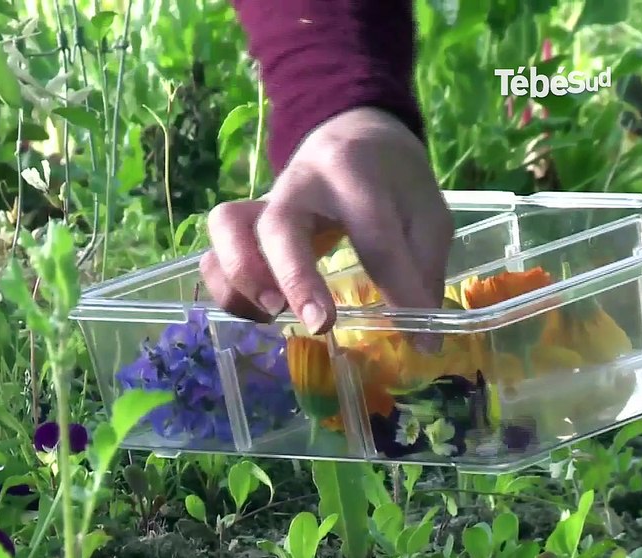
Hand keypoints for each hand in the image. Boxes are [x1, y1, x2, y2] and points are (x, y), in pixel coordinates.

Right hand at [202, 107, 453, 334]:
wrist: (350, 132)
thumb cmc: (392, 178)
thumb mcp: (427, 210)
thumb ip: (423, 266)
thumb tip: (425, 340)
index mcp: (353, 169)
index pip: (374, 233)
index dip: (396, 287)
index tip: (420, 339)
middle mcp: (298, 182)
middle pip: (279, 225)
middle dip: (294, 279)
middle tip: (318, 324)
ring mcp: (263, 202)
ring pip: (228, 230)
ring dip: (244, 279)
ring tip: (274, 315)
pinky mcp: (243, 225)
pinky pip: (214, 253)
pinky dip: (227, 288)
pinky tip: (258, 312)